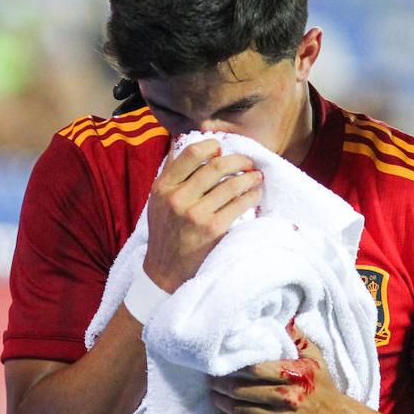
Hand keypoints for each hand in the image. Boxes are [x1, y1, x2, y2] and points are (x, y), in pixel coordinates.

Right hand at [143, 139, 262, 292]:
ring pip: (232, 184)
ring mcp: (196, 214)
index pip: (192, 153)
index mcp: (163, 186)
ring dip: (250, 177)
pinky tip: (255, 194)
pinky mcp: (212, 230)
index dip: (212, 146)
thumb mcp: (158, 200)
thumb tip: (182, 142)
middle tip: (248, 163)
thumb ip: (171, 173)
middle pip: (217, 166)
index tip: (222, 149)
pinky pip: (239, 205)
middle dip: (239, 160)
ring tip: (256, 177)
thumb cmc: (165, 231)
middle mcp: (178, 198)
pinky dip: (252, 196)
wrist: (164, 270)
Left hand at [209, 321, 351, 413]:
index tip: (222, 364)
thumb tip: (285, 319)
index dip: (236, 367)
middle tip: (210, 380)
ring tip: (214, 395)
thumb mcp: (316, 360)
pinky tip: (231, 411)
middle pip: (244, 391)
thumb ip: (298, 339)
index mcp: (295, 376)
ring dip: (224, 403)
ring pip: (243, 410)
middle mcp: (288, 398)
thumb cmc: (323, 388)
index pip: (257, 370)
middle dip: (223, 385)